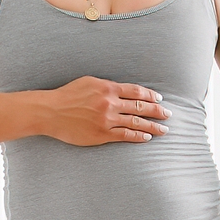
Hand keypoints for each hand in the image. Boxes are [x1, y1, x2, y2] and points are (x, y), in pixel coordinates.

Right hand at [36, 76, 171, 145]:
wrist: (51, 112)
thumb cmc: (68, 95)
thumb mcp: (89, 82)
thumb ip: (108, 86)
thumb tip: (124, 90)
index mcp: (108, 88)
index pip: (136, 92)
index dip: (150, 96)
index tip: (159, 99)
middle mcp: (110, 103)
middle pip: (140, 107)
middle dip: (157, 111)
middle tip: (168, 114)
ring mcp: (107, 120)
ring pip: (136, 122)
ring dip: (152, 126)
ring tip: (163, 129)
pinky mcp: (101, 134)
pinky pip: (124, 135)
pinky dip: (137, 136)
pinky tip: (146, 137)